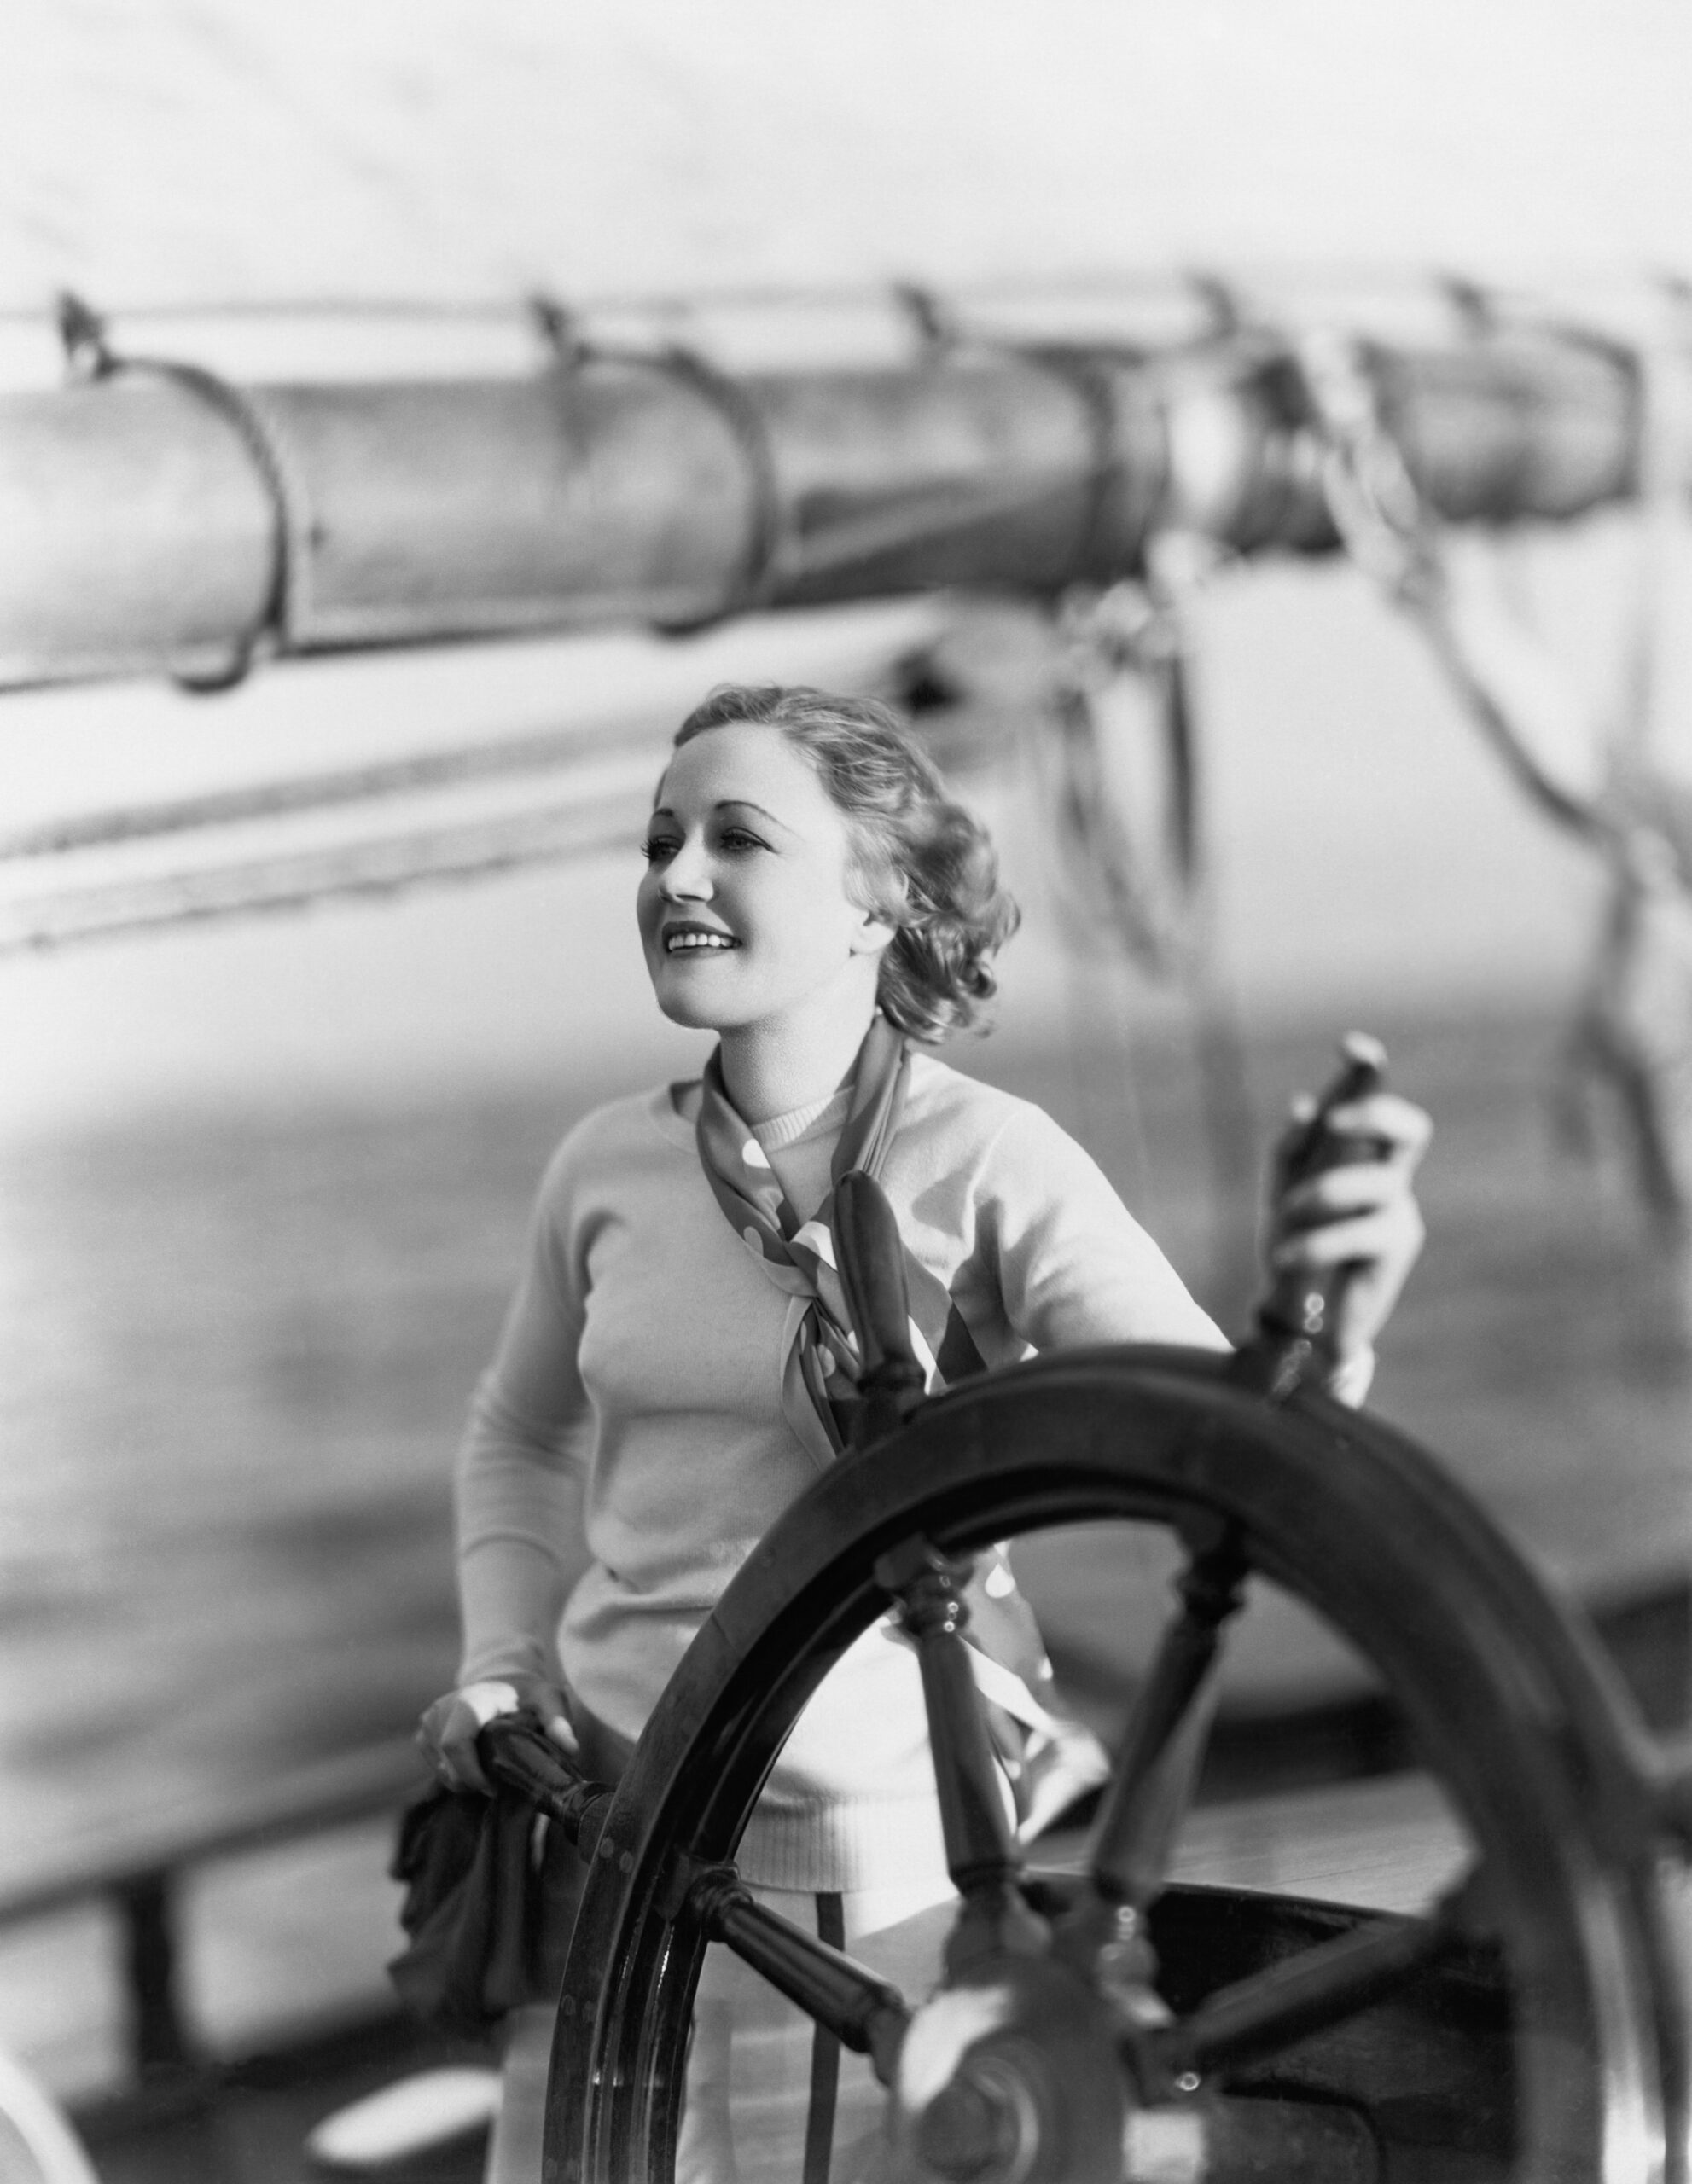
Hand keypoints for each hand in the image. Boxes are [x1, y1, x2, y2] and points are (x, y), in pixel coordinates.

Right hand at [416, 1673, 578, 1794]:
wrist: (498, 1678)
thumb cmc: (525, 1692)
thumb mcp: (548, 1698)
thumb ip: (559, 1721)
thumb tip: (571, 1749)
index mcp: (469, 1701)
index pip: (456, 1744)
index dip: (472, 1773)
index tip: (494, 1788)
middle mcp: (441, 1711)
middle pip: (449, 1765)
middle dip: (473, 1782)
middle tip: (499, 1781)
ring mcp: (428, 1723)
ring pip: (442, 1771)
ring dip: (466, 1779)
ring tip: (491, 1767)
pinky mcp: (423, 1735)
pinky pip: (437, 1768)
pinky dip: (456, 1773)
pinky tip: (477, 1764)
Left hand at [1263, 1086, 1430, 1379]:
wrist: (1297, 1316)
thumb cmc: (1292, 1246)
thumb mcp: (1282, 1190)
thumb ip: (1292, 1149)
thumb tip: (1304, 1105)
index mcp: (1359, 1157)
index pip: (1375, 1104)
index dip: (1369, 1073)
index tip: (1351, 1046)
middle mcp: (1387, 1180)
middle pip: (1410, 1130)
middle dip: (1374, 1115)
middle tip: (1333, 1124)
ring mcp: (1396, 1214)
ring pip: (1376, 1182)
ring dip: (1324, 1194)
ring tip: (1285, 1218)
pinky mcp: (1395, 1251)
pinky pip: (1362, 1231)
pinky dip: (1318, 1239)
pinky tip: (1285, 1255)